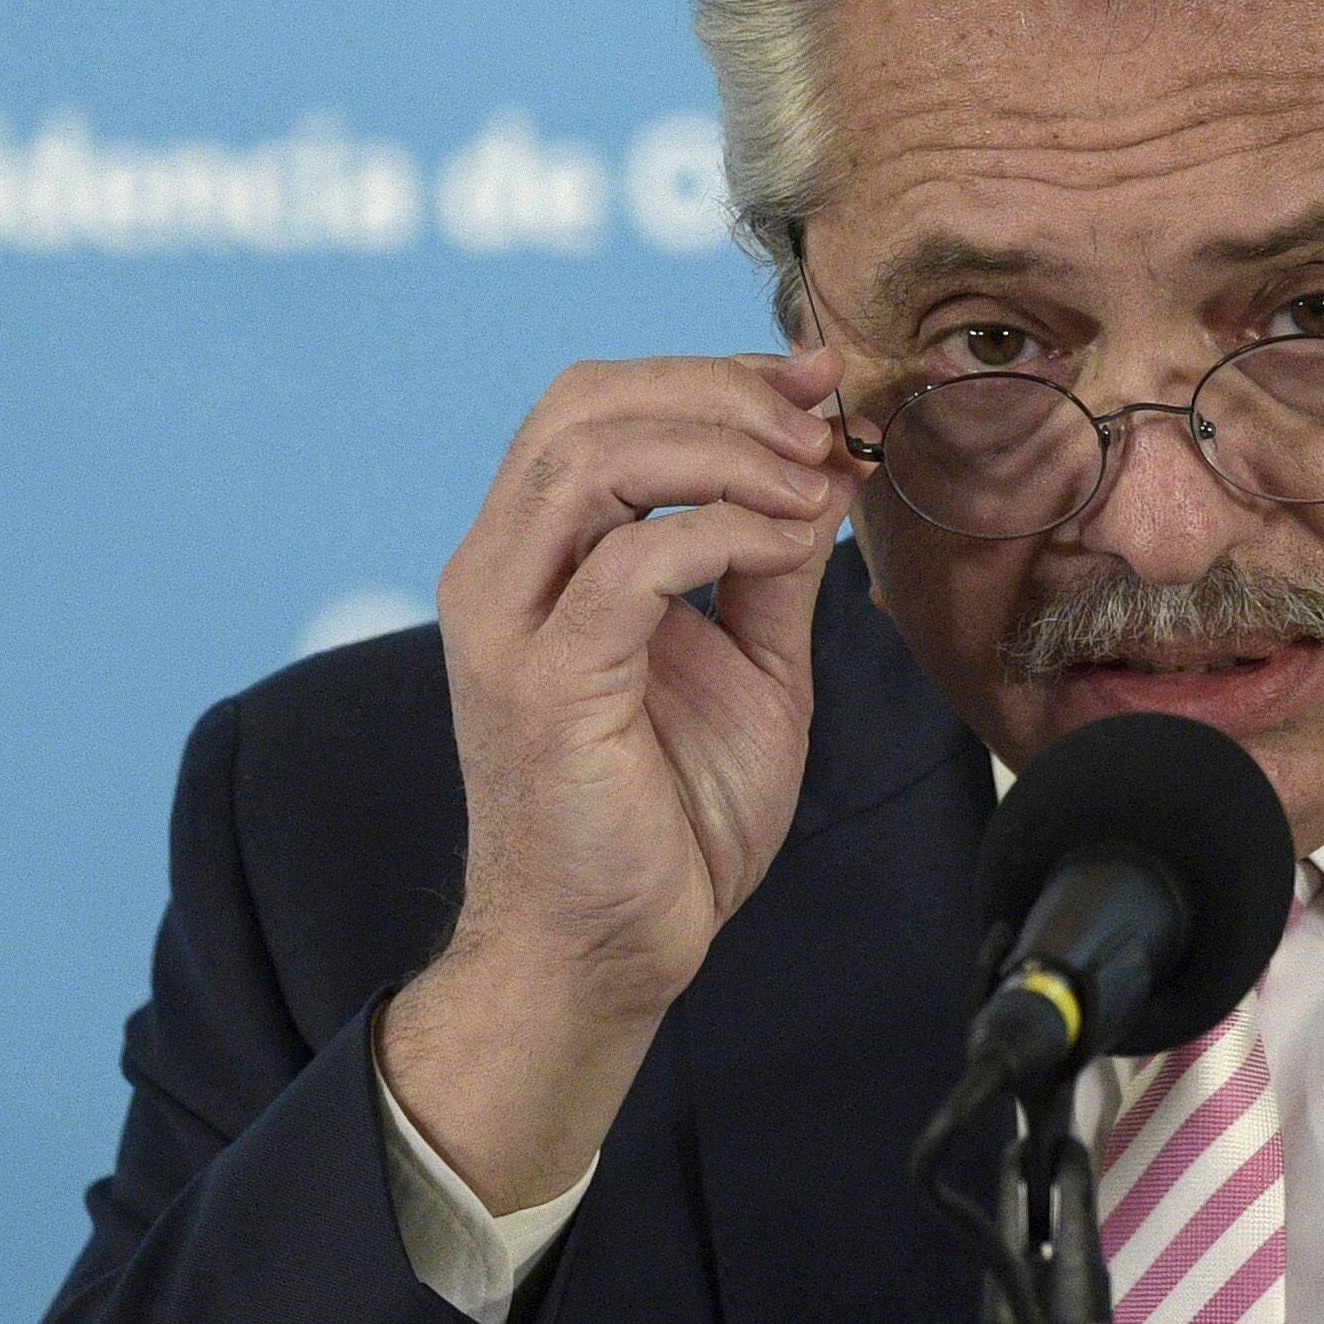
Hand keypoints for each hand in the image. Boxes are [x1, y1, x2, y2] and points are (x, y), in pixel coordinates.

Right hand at [380, 348, 858, 1210]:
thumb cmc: (668, 817)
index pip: (594, 404)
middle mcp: (499, 573)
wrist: (613, 952)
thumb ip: (770, 562)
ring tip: (809, 481)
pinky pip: (632, 564)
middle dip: (717, 389)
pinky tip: (789, 545)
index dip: (709, 372)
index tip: (813, 379)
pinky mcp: (546, 686)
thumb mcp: (749, 662)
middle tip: (817, 422)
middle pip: (581, 403)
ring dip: (724, 449)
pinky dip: (725, 531)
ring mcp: (509, 626)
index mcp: (533, 557)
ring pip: (590, 459)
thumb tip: (824, 466)